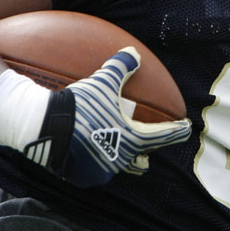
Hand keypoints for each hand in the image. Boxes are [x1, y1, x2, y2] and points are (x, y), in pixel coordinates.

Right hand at [25, 47, 191, 187]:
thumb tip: (134, 52)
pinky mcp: (84, 178)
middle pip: (143, 155)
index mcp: (132, 138)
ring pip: (120, 164)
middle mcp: (121, 159)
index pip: (164, 135)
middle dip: (148, 148)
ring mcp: (103, 171)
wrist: (43, 127)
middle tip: (149, 138)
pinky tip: (93, 151)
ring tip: (120, 145)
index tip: (186, 127)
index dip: (177, 131)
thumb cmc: (78, 104)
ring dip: (122, 155)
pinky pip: (98, 170)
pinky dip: (99, 160)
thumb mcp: (102, 82)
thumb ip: (121, 66)